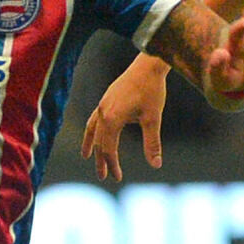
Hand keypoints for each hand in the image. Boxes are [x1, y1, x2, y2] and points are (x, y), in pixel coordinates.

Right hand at [81, 59, 170, 181]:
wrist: (148, 66)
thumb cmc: (151, 91)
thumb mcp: (153, 119)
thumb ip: (152, 143)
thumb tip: (156, 165)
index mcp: (112, 119)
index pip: (108, 149)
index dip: (112, 165)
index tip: (117, 177)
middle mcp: (103, 112)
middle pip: (99, 142)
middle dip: (101, 160)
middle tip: (103, 176)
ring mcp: (103, 104)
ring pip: (93, 129)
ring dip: (91, 145)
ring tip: (87, 156)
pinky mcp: (106, 98)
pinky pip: (95, 118)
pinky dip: (93, 129)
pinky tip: (96, 133)